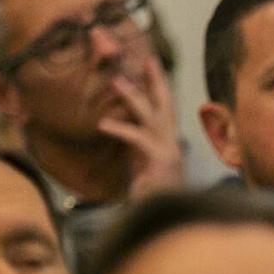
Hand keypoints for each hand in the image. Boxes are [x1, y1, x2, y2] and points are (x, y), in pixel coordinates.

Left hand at [101, 55, 183, 197]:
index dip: (157, 84)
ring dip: (134, 96)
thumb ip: (132, 141)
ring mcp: (168, 150)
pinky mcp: (160, 160)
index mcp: (167, 141)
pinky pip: (137, 138)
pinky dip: (120, 129)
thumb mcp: (138, 161)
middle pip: (166, 103)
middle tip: (147, 57)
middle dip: (157, 79)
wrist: (162, 216)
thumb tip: (114, 120)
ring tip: (116, 81)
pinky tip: (103, 124)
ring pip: (151, 115)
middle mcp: (171, 142)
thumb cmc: (148, 194)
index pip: (164, 107)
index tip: (151, 61)